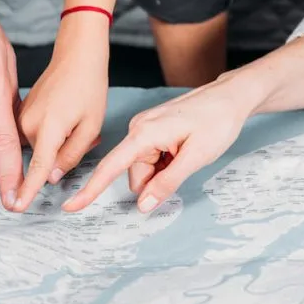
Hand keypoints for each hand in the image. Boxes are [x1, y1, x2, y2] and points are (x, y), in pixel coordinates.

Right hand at [15, 15, 108, 209]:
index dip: (27, 190)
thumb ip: (72, 155)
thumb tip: (53, 177)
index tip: (16, 207)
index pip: (37, 167)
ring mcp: (21, 117)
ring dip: (58, 144)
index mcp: (49, 128)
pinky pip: (35, 136)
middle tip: (84, 133)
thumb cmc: (89, 87)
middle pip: (43, 159)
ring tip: (76, 122)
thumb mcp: (91, 126)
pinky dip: (51, 134)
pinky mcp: (20, 113)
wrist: (76, 55)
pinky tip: (65, 117)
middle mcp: (28, 124)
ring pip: (39, 148)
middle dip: (63, 155)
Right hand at [63, 75, 252, 212]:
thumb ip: (167, 183)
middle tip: (184, 166)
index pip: (111, 167)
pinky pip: (151, 158)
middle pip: (133, 174)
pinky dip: (166, 163)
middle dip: (155, 181)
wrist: (231, 97)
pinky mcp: (152, 130)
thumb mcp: (195, 157)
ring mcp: (144, 128)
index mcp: (144, 133)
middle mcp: (138, 129)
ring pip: (143, 168)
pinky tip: (182, 150)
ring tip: (186, 154)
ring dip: (163, 172)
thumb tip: (142, 206)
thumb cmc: (217, 122)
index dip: (91, 190)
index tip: (71, 207)